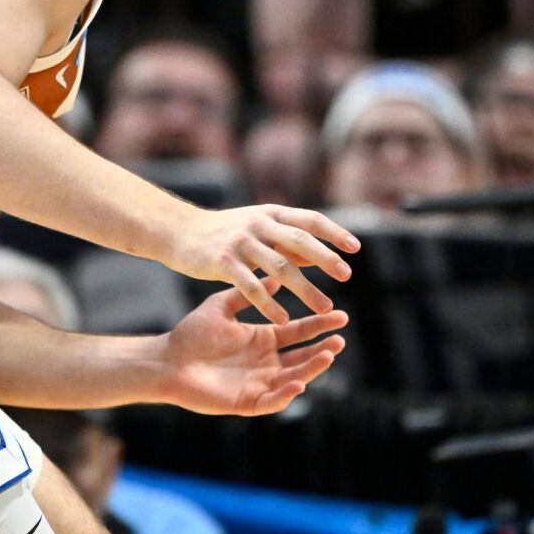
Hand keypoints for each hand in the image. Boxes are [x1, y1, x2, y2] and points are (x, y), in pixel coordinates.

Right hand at [163, 203, 358, 324]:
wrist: (178, 230)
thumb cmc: (222, 232)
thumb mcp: (256, 229)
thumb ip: (287, 242)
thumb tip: (323, 256)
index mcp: (270, 214)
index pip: (309, 220)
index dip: (333, 233)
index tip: (355, 249)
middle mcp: (258, 225)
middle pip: (299, 240)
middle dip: (325, 258)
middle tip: (347, 276)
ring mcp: (240, 243)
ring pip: (280, 267)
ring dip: (306, 289)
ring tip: (325, 308)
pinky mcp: (223, 262)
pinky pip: (252, 286)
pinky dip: (269, 304)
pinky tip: (283, 319)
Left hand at [163, 277, 346, 414]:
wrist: (166, 359)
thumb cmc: (191, 334)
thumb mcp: (221, 308)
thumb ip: (247, 293)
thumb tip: (274, 274)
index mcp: (262, 340)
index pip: (297, 332)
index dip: (318, 325)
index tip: (340, 315)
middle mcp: (266, 362)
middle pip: (302, 356)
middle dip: (323, 348)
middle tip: (341, 338)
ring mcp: (259, 383)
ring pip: (293, 378)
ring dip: (311, 369)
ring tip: (328, 356)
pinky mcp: (247, 402)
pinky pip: (272, 400)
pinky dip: (286, 393)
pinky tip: (298, 382)